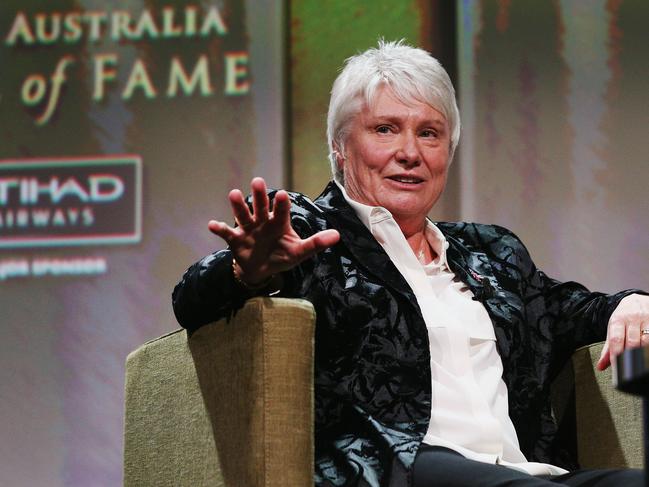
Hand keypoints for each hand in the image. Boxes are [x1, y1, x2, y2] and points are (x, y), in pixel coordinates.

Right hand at [208, 177, 339, 285]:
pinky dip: (219, 228)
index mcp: (278, 222)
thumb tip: (337, 236)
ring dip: (238, 205)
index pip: (281, 211)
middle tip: (257, 181)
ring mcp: (247, 229)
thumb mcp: (299, 252)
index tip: (281, 193)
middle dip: (259, 195)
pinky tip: (212, 224)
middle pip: (260, 206)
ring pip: (242, 215)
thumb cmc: (281, 256)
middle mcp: (262, 221)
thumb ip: (315, 243)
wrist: (261, 270)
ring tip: (234, 194)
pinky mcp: (235, 240)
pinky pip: (226, 232)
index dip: (281, 204)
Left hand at [596, 293, 648, 369]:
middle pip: (632, 342)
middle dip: (630, 357)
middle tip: (629, 368)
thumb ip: (608, 348)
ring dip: (643, 353)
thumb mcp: (613, 329)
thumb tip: (601, 366)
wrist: (636, 300)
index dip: (616, 355)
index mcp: (617, 320)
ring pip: (646, 341)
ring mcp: (646, 318)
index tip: (617, 367)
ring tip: (639, 362)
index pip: (616, 339)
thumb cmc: (623, 318)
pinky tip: (646, 353)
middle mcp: (632, 318)